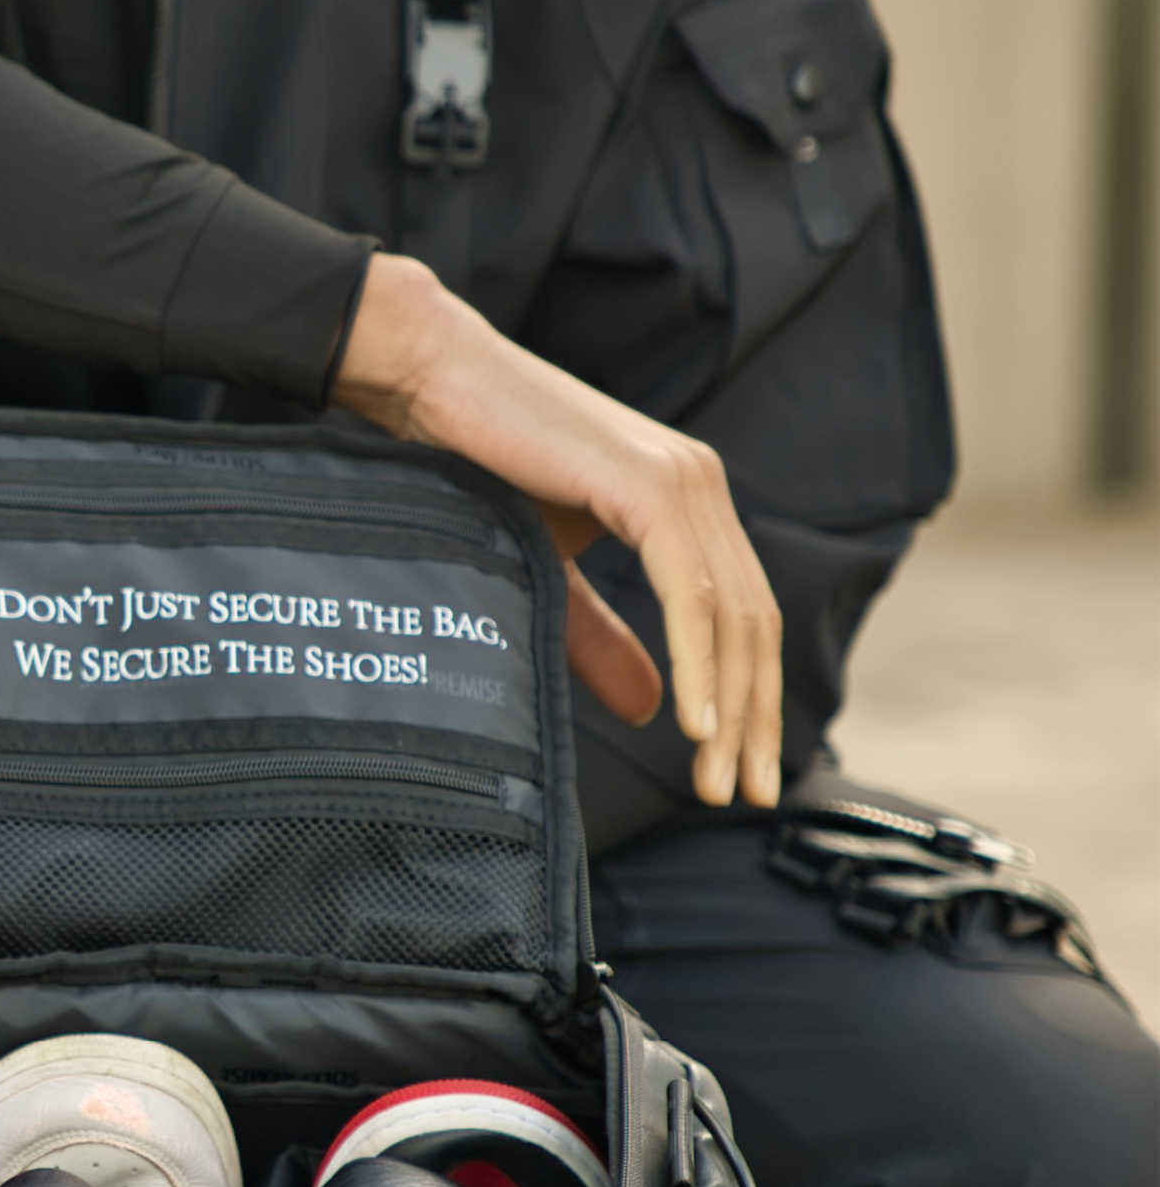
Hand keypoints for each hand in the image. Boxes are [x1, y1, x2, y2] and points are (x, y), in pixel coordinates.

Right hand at [333, 254, 781, 808]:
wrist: (432, 389)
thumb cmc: (475, 471)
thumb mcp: (546, 574)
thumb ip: (601, 637)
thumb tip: (651, 708)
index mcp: (684, 506)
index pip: (741, 620)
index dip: (749, 701)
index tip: (738, 775)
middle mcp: (700, 489)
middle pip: (753, 626)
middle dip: (753, 720)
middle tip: (742, 797)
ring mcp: (683, 482)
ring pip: (732, 617)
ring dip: (730, 707)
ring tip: (717, 777)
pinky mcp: (650, 487)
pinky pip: (690, 593)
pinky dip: (698, 661)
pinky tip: (696, 722)